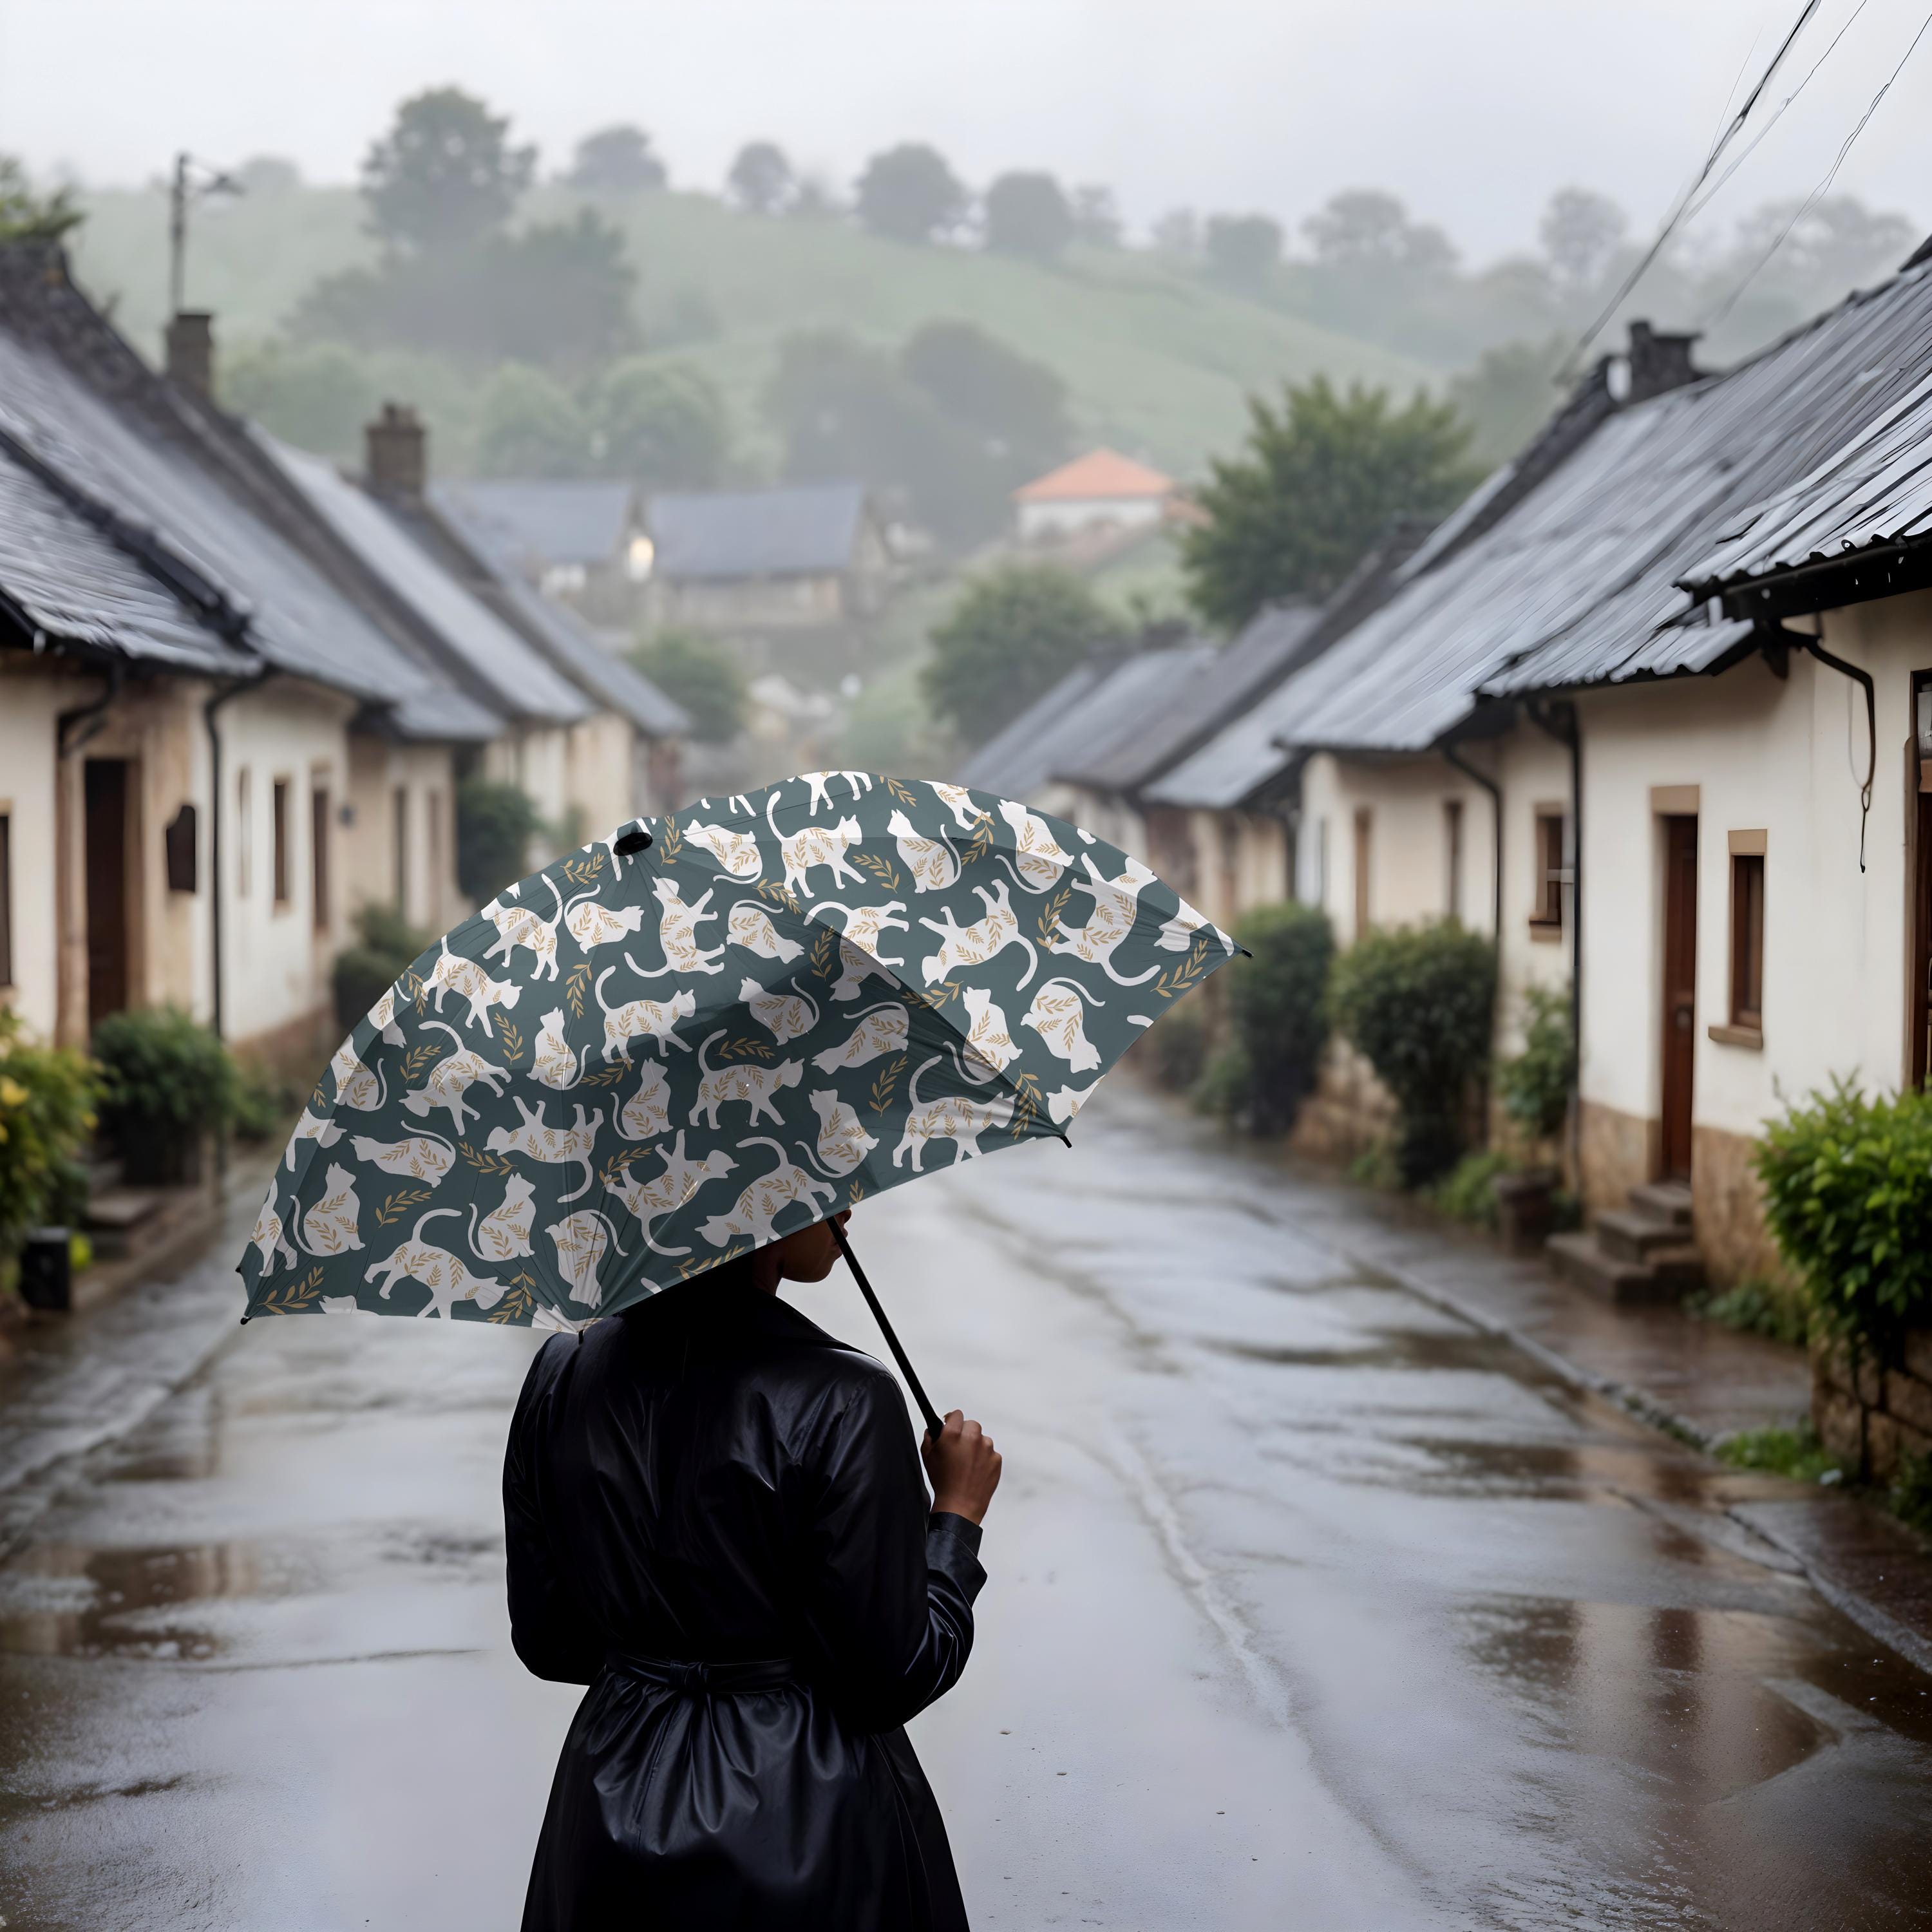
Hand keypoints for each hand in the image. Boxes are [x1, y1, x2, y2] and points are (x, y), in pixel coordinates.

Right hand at [922, 1410, 1001, 1525]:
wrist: (960, 1505)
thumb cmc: (942, 1482)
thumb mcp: (927, 1457)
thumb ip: (929, 1437)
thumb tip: (933, 1429)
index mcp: (952, 1434)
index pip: (956, 1414)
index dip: (952, 1420)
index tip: (951, 1426)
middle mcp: (971, 1437)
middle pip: (971, 1424)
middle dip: (965, 1433)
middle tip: (959, 1447)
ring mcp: (986, 1448)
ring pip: (982, 1438)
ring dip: (976, 1446)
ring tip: (967, 1463)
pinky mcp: (996, 1459)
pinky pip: (991, 1453)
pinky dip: (985, 1459)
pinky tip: (975, 1471)